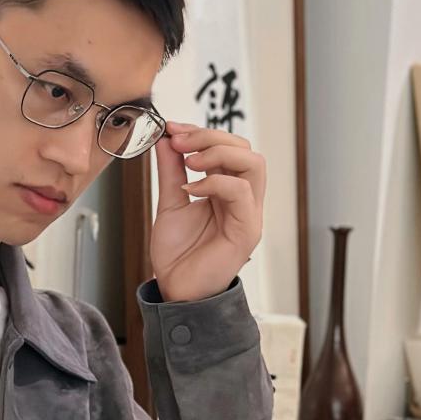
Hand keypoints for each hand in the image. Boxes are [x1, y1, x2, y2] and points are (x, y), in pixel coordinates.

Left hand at [149, 120, 264, 302]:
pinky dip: (213, 182)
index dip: (203, 133)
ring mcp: (249, 214)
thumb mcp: (171, 202)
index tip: (172, 129)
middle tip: (179, 141)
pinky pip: (240, 192)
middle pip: (247, 149)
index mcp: (230, 191)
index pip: (231, 148)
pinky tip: (190, 189)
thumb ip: (171, 171)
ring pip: (253, 164)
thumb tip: (167, 139)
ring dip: (217, 153)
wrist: (176, 289)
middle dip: (211, 137)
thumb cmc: (178, 254)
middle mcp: (244, 200)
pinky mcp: (247, 230)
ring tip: (189, 162)